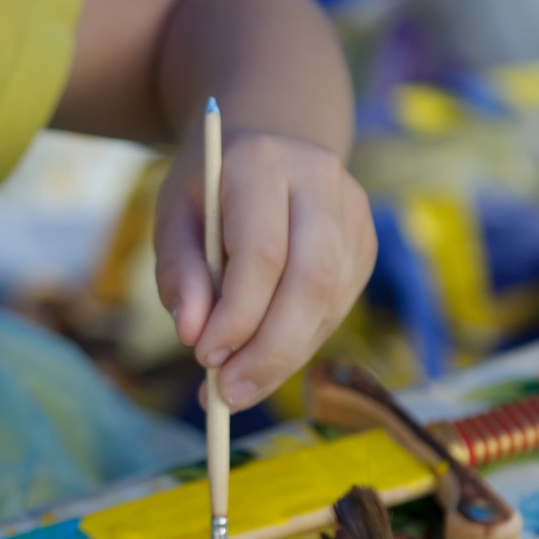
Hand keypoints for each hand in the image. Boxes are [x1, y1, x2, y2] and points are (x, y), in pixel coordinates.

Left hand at [154, 127, 375, 410]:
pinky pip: (338, 306)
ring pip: (331, 300)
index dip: (237, 313)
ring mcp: (353, 211)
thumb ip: (178, 272)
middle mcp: (321, 180)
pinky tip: (265, 356)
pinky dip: (300, 342)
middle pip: (313, 279)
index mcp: (265, 163)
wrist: (266, 146)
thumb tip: (192, 334)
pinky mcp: (365, 242)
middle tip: (228, 393)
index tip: (203, 356)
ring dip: (285, 355)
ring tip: (237, 385)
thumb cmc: (209, 190)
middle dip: (271, 348)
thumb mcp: (173, 217)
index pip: (262, 251)